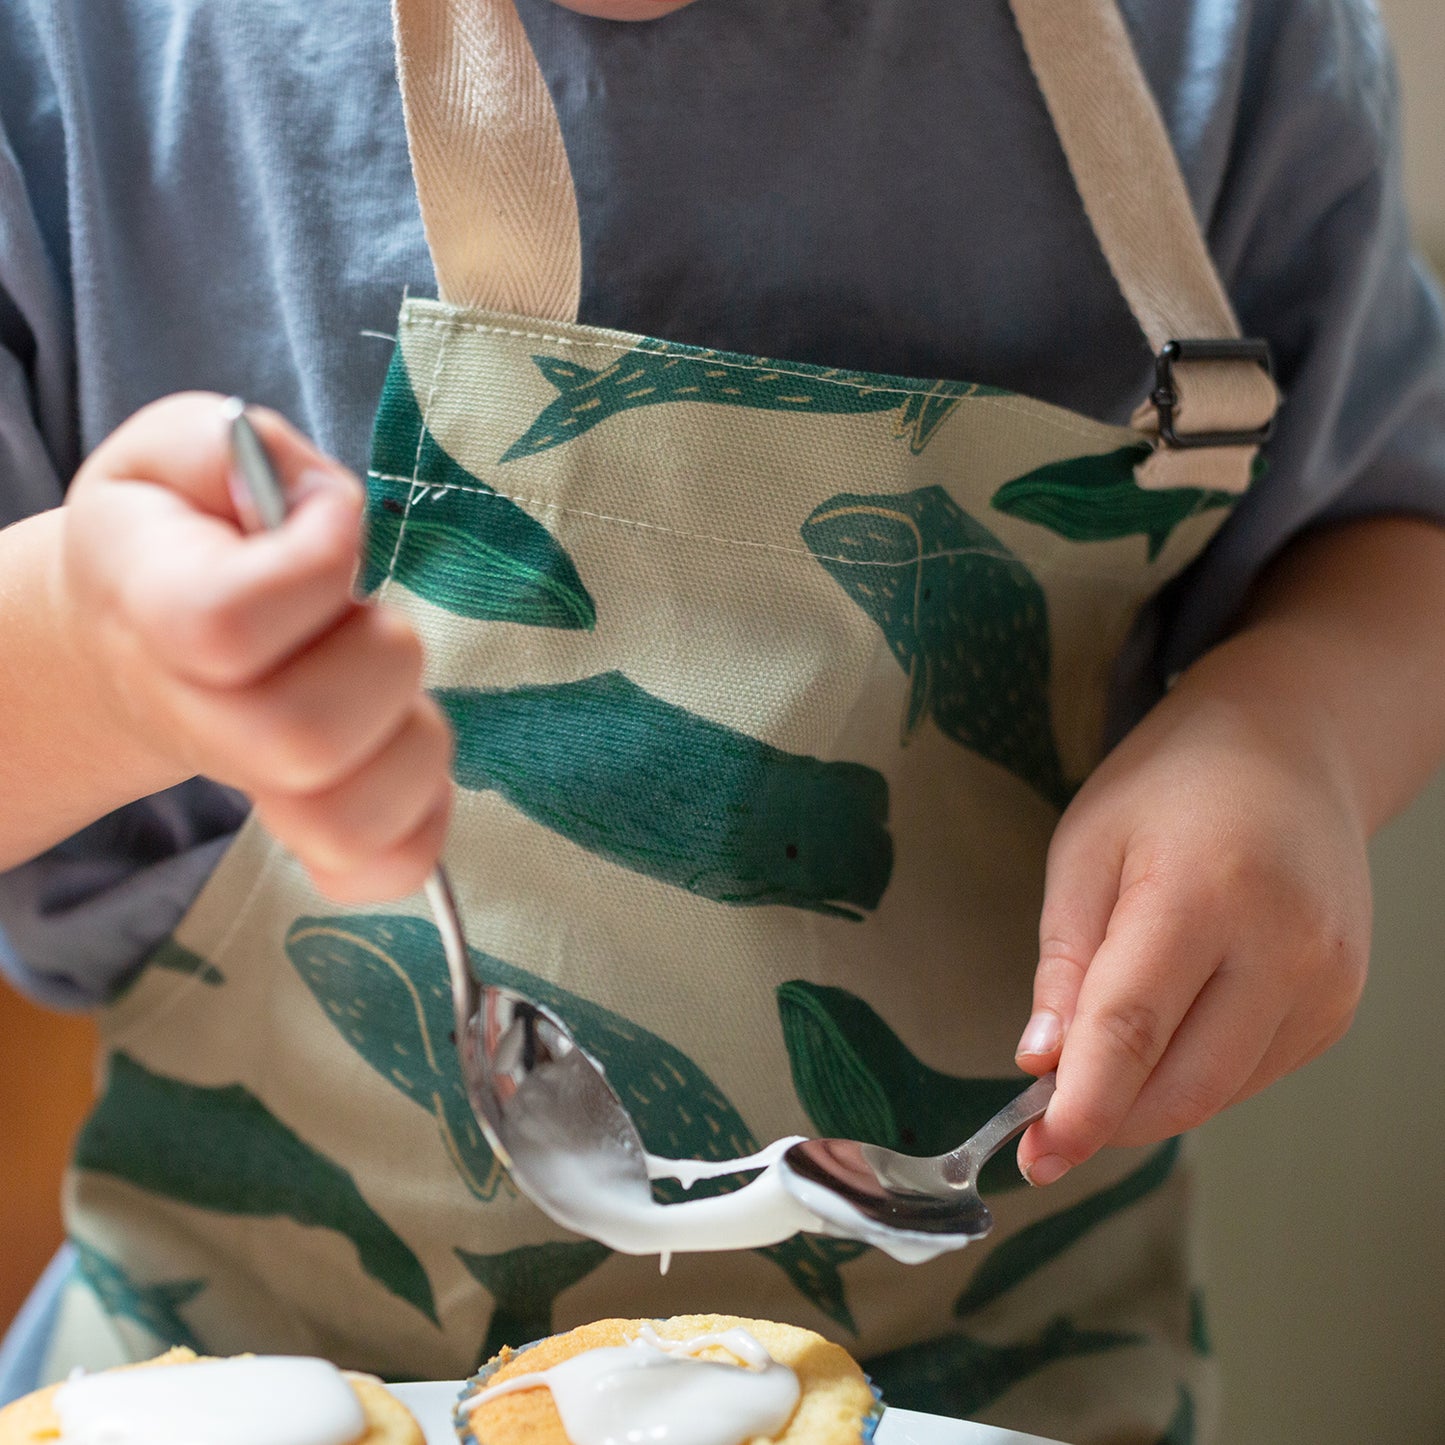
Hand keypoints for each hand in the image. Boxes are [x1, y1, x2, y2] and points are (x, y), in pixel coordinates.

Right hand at [61, 393, 452, 901]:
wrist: (144, 635)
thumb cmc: (184, 532)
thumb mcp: (180, 449)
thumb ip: (230, 444)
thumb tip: (315, 507)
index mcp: (153, 607)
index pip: (225, 625)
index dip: (313, 566)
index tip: (333, 518)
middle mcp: (198, 715)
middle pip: (303, 736)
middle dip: (380, 654)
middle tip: (364, 611)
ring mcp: (258, 785)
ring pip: (348, 816)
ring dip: (408, 736)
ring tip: (384, 679)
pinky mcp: (317, 829)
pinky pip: (379, 867)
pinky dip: (421, 825)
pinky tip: (406, 752)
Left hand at [1012, 662, 1371, 1183]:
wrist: (1290, 748)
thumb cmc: (1172, 786)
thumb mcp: (1086, 851)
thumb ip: (1065, 961)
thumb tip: (1041, 1059)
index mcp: (1204, 894)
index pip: (1133, 1029)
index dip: (1082, 1106)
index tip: (1037, 1155)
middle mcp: (1283, 947)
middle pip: (1184, 1083)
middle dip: (1108, 1121)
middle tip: (1044, 1132)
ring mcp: (1324, 982)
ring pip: (1220, 1092)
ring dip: (1146, 1102)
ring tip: (1096, 1069)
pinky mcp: (1339, 1005)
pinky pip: (1252, 1074)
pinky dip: (1193, 1076)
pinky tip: (1162, 1041)